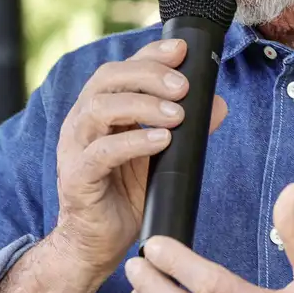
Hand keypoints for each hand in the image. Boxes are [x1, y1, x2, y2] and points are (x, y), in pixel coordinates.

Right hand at [53, 38, 227, 276]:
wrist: (97, 242)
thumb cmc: (126, 195)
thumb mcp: (162, 157)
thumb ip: (187, 130)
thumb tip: (218, 104)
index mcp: (100, 109)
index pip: (121, 68)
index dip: (150, 53)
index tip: (181, 50)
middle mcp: (83, 122)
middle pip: (107, 78)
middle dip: (149, 75)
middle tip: (183, 87)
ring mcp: (75, 148)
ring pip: (99, 108)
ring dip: (142, 105)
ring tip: (176, 116)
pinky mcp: (77, 177)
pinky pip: (101, 153)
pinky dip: (134, 142)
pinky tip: (161, 142)